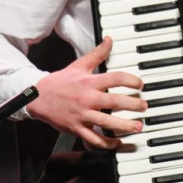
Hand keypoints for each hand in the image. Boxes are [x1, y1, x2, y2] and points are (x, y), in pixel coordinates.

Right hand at [29, 37, 146, 148]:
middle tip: (144, 106)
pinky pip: (94, 139)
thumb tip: (109, 40)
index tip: (140, 84)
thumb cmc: (60, 82)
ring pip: (107, 122)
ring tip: (138, 126)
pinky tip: (118, 142)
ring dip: (125, 125)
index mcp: (89, 82)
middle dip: (133, 104)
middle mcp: (87, 98)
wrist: (38, 98)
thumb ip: (97, 54)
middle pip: (115, 101)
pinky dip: (108, 143)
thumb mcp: (79, 65)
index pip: (115, 78)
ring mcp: (82, 115)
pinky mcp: (77, 128)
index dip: (131, 80)